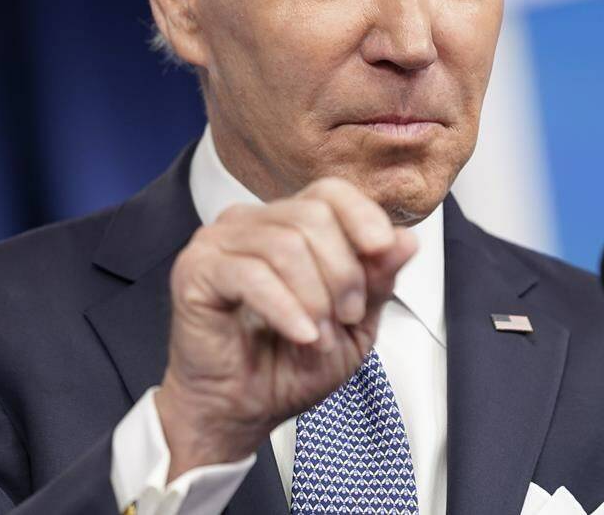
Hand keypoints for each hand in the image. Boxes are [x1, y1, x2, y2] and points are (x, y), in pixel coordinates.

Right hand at [155, 177, 417, 479]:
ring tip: (319, 337)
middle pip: (314, 216)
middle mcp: (251, 221)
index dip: (363, 217)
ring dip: (315, 297)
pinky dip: (285, 308)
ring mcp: (218, 241)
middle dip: (343, 273)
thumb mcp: (353, 324)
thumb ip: (377, 281)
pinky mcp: (196, 270)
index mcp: (288, 223)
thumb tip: (408, 239)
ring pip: (286, 244)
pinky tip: (300, 334)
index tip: (382, 252)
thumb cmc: (289, 365)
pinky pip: (251, 274)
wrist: (239, 411)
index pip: (331, 192)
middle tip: (346, 318)